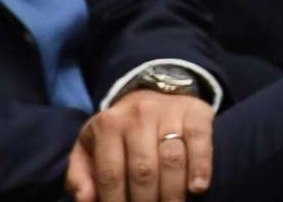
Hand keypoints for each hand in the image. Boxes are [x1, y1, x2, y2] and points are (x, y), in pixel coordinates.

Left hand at [66, 91, 214, 201]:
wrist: (155, 92)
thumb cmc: (120, 132)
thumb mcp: (91, 147)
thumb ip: (81, 176)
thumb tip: (86, 200)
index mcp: (107, 126)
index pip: (109, 175)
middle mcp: (138, 115)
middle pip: (143, 170)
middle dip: (146, 201)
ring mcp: (169, 112)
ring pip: (172, 159)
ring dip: (172, 192)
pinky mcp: (196, 112)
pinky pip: (200, 142)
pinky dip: (201, 167)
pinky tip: (198, 188)